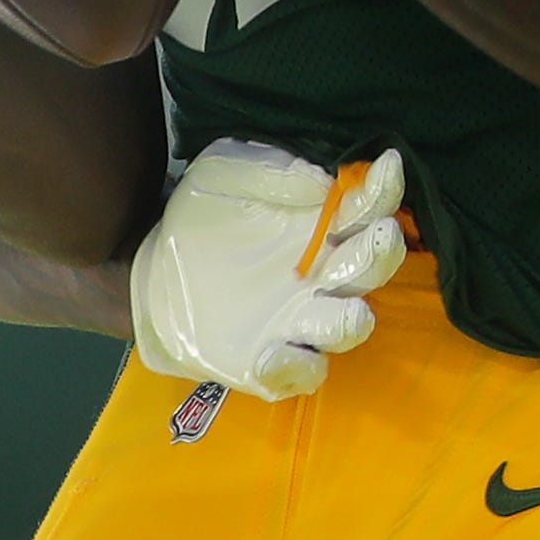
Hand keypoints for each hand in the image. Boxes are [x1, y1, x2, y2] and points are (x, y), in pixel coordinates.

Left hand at [131, 142, 406, 399]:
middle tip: (382, 236)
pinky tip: (271, 353)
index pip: (367, 209)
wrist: (152, 263)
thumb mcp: (227, 171)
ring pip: (347, 327)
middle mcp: (322, 276)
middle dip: (381, 254)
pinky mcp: (271, 363)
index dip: (383, 190)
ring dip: (351, 320)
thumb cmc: (203, 210)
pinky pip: (302, 373)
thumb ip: (275, 172)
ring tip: (350, 311)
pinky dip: (294, 366)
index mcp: (320, 227)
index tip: (388, 166)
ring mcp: (299, 322)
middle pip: (370, 269)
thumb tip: (323, 181)